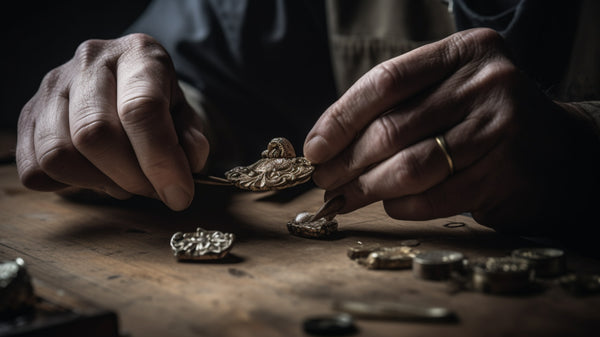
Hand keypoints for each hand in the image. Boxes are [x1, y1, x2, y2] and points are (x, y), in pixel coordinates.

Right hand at [16, 33, 208, 210]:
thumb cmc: (158, 104)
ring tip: (124, 181)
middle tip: (152, 189)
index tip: (179, 194)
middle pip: (95, 134)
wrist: (124, 85)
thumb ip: (192, 140)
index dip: (161, 161)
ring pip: (59, 155)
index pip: (142, 109)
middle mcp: (90, 62)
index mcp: (138, 54)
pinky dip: (69, 185)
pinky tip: (96, 176)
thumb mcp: (186, 116)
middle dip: (131, 178)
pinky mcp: (28, 115)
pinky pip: (35, 169)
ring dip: (99, 183)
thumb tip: (186, 166)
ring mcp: (52, 87)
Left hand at [304, 28, 599, 234]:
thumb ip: (394, 108)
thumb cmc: (479, 121)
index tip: (315, 148)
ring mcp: (502, 126)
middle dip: (348, 160)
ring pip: (413, 165)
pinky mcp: (508, 172)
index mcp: (462, 52)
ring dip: (369, 187)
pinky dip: (404, 206)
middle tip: (324, 181)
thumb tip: (325, 145)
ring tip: (346, 197)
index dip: (341, 118)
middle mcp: (487, 82)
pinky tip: (389, 205)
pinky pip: (438, 196)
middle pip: (394, 127)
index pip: (385, 81)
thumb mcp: (444, 94)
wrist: (552, 151)